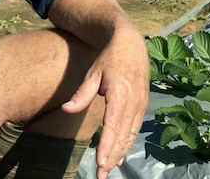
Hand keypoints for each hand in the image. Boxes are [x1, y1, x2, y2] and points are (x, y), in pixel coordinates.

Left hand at [61, 25, 148, 178]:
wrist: (130, 43)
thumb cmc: (109, 58)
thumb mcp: (93, 72)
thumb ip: (81, 93)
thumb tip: (66, 109)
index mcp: (121, 94)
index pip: (113, 126)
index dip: (107, 146)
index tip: (100, 163)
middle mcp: (134, 101)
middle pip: (123, 136)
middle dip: (112, 157)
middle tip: (101, 174)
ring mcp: (141, 103)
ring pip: (130, 135)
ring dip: (120, 153)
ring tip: (109, 169)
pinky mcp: (143, 104)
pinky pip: (135, 129)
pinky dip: (127, 143)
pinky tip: (120, 156)